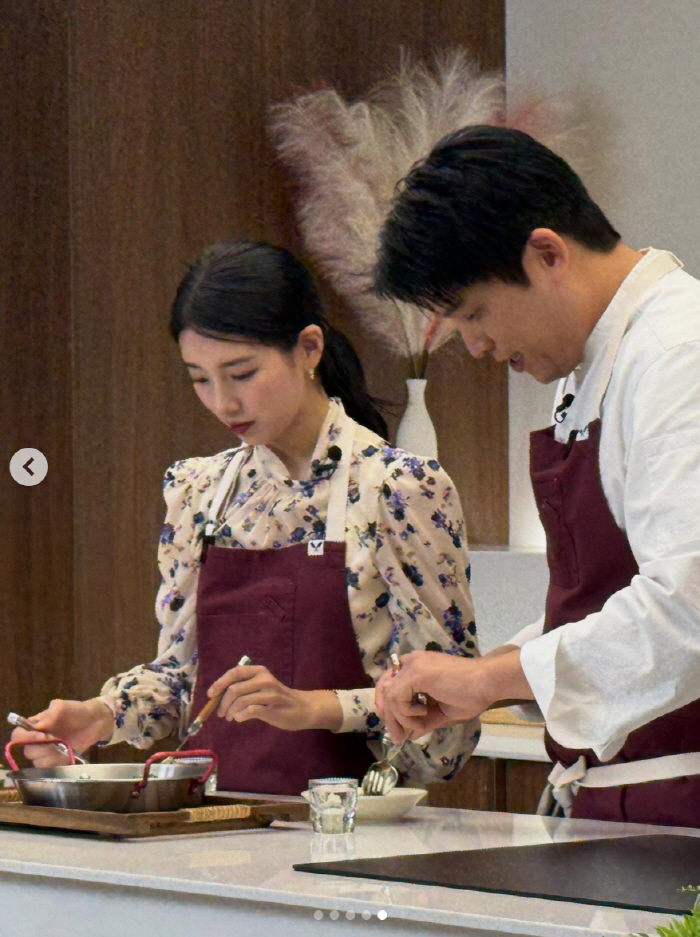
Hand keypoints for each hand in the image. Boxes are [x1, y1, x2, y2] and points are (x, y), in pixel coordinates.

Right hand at [9, 698, 114, 766]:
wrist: (94, 721)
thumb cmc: (76, 711)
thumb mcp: (62, 706)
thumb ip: (50, 713)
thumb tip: (39, 725)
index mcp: (35, 725)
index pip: (18, 735)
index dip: (25, 737)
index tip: (42, 735)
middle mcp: (37, 739)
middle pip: (27, 750)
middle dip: (41, 747)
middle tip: (56, 740)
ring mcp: (46, 751)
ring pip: (36, 761)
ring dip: (49, 755)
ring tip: (63, 745)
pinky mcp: (55, 760)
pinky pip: (48, 767)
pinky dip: (56, 762)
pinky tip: (65, 752)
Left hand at [207, 664, 341, 731]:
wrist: (303, 708)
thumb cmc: (279, 698)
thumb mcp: (263, 686)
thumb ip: (246, 687)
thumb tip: (219, 696)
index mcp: (260, 671)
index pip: (235, 672)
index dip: (220, 682)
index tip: (211, 694)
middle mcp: (265, 679)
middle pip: (234, 688)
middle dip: (223, 703)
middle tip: (220, 713)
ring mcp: (270, 694)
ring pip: (240, 701)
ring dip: (230, 712)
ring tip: (230, 718)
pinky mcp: (273, 709)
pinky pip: (250, 711)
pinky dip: (240, 716)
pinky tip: (240, 719)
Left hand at [375, 651, 486, 741]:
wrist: (488, 682)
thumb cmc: (472, 694)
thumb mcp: (442, 712)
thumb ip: (424, 721)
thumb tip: (410, 735)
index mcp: (417, 667)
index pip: (390, 683)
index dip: (387, 704)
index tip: (394, 726)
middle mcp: (411, 662)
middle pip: (385, 689)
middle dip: (389, 716)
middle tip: (397, 736)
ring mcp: (413, 665)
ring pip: (390, 696)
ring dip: (401, 718)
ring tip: (420, 723)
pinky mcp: (416, 673)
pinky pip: (397, 698)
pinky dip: (406, 713)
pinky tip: (423, 713)